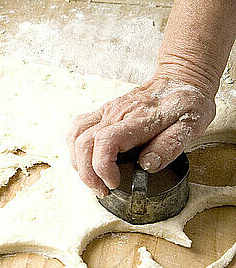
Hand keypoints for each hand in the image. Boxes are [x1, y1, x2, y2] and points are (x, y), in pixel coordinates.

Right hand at [66, 76, 215, 196]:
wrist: (181, 78)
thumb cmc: (187, 103)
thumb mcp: (191, 126)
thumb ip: (169, 146)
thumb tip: (147, 164)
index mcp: (138, 119)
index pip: (105, 142)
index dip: (103, 168)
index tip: (114, 183)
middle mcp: (116, 113)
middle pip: (84, 143)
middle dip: (87, 173)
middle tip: (102, 189)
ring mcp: (106, 111)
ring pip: (75, 136)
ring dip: (78, 162)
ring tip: (92, 178)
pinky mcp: (102, 111)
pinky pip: (77, 128)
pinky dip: (74, 147)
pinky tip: (85, 158)